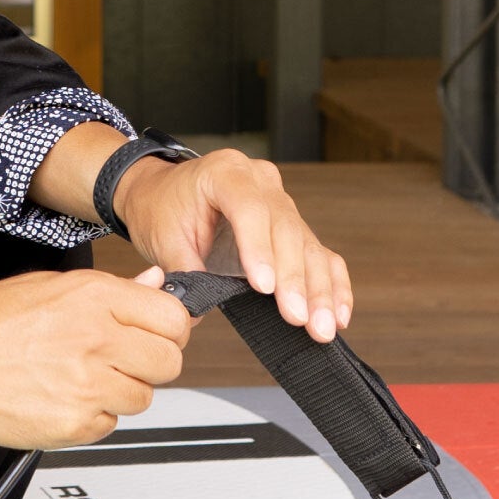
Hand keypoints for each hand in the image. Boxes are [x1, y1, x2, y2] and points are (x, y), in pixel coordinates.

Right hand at [0, 269, 193, 452]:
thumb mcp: (48, 286)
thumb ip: (110, 289)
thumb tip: (155, 283)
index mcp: (93, 297)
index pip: (174, 317)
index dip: (167, 328)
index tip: (155, 333)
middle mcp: (95, 339)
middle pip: (169, 362)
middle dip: (149, 362)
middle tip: (118, 359)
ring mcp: (88, 385)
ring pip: (142, 397)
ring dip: (119, 391)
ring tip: (78, 378)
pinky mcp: (76, 424)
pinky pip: (109, 424)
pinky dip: (91, 416)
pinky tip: (60, 397)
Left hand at [116, 150, 354, 340]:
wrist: (162, 193)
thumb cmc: (160, 209)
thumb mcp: (162, 236)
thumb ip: (182, 270)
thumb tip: (193, 312)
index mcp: (225, 172)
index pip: (250, 209)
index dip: (260, 249)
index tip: (265, 288)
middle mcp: (261, 181)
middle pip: (287, 229)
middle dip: (295, 279)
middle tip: (298, 317)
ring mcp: (281, 201)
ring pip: (309, 245)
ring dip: (319, 290)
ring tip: (322, 326)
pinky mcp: (292, 225)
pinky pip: (318, 253)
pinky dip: (331, 284)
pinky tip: (338, 313)